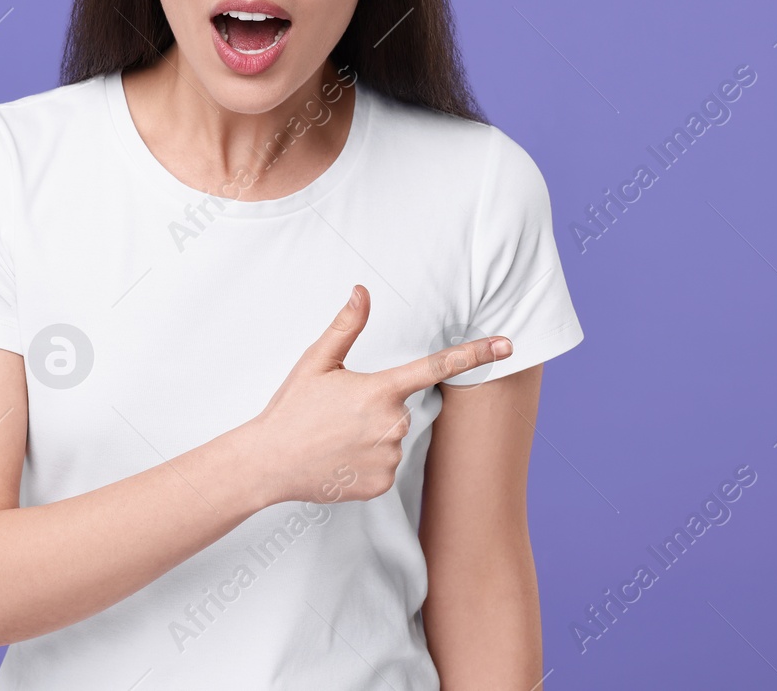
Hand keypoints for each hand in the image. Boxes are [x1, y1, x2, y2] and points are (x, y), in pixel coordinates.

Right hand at [241, 285, 511, 505]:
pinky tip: (339, 459)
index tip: (508, 345)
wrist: (268, 462)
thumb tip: (362, 291)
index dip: (475, 354)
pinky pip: (385, 466)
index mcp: (380, 389)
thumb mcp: (316, 362)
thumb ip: (346, 327)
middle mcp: (392, 423)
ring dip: (371, 436)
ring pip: (394, 438)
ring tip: (334, 439)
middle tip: (338, 415)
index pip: (436, 367)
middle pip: (402, 408)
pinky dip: (366, 462)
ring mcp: (389, 456)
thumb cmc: (292, 408)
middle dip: (377, 407)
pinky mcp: (382, 484)